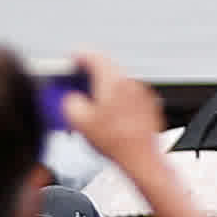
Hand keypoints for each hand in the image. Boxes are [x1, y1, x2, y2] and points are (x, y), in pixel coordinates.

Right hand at [63, 55, 176, 192]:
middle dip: (90, 73)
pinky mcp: (148, 105)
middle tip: (77, 82)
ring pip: (118, 81)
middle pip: (107, 68)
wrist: (141, 159)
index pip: (93, 56)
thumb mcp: (79, 121)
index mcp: (113, 80)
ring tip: (91, 102)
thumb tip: (70, 99)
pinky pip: (128, 94)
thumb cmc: (116, 142)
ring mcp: (142, 93)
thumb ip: (69, 102)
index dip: (78, 57)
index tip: (71, 59)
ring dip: (103, 86)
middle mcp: (130, 82)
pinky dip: (116, 98)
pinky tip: (109, 115)